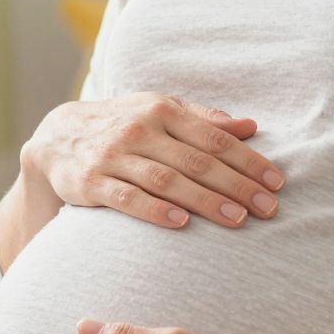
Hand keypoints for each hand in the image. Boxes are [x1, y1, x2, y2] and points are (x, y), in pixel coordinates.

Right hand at [24, 93, 285, 230]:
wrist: (57, 138)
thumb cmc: (122, 125)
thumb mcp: (160, 112)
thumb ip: (204, 119)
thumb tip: (251, 126)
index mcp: (162, 110)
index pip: (214, 137)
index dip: (248, 160)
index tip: (276, 182)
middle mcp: (140, 129)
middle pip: (197, 160)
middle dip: (236, 185)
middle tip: (267, 208)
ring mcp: (114, 156)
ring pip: (167, 180)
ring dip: (204, 200)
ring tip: (237, 219)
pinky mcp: (91, 182)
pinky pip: (127, 198)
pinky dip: (154, 210)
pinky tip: (180, 223)